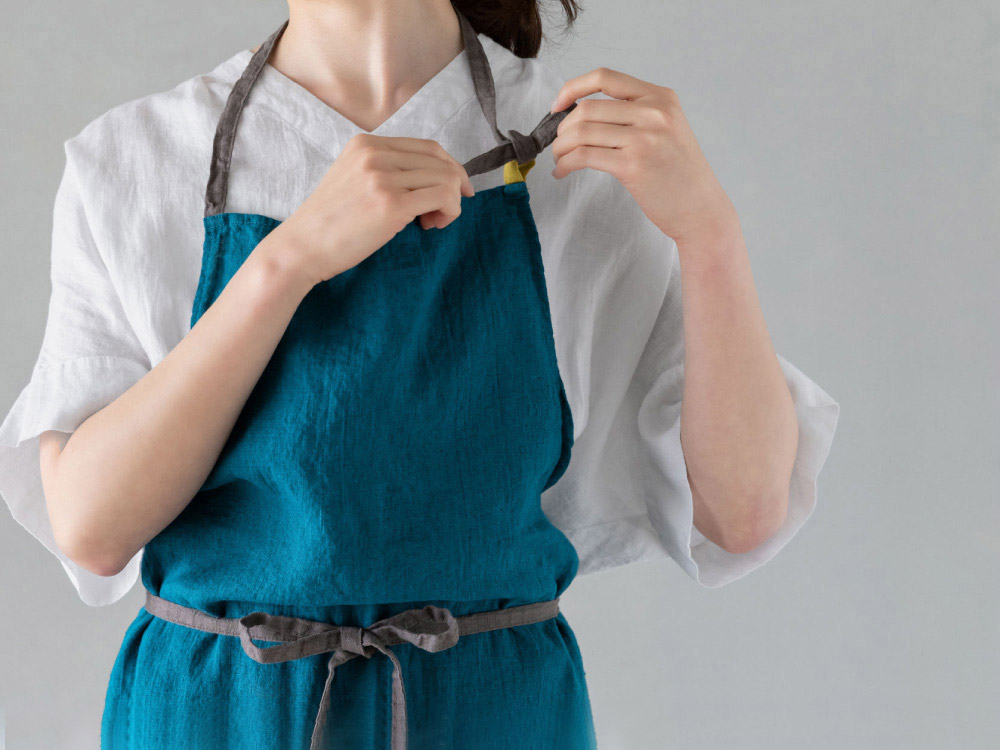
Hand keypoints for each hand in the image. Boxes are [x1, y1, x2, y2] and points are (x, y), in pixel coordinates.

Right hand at [271, 133, 473, 283]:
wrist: (301, 247)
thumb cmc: (329, 223)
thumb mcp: (354, 180)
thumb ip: (387, 171)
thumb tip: (435, 178)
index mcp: (367, 144)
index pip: (428, 147)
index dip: (450, 169)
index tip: (455, 191)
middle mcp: (375, 154)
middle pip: (441, 162)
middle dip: (453, 188)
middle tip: (440, 214)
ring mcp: (383, 177)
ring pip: (446, 179)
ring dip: (450, 204)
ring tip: (431, 222)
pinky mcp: (391, 204)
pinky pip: (443, 198)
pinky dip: (449, 212)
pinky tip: (431, 226)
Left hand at [550, 68, 738, 245]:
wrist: (701, 209)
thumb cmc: (679, 174)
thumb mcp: (667, 128)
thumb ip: (635, 113)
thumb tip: (582, 112)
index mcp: (660, 97)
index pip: (605, 77)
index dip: (572, 88)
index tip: (557, 105)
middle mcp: (654, 112)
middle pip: (588, 108)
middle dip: (563, 127)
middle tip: (559, 144)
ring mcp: (644, 138)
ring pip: (581, 131)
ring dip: (561, 147)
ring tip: (559, 159)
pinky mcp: (633, 166)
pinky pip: (583, 156)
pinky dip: (565, 164)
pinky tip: (562, 172)